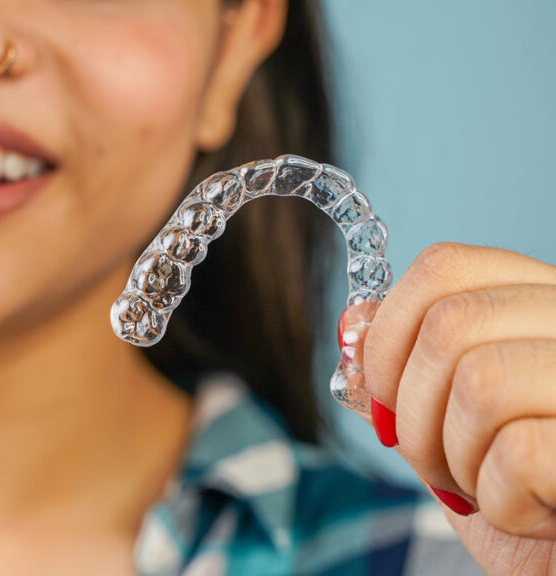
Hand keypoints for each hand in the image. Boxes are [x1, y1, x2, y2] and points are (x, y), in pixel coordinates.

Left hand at [359, 242, 555, 574]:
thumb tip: (352, 320)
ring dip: (456, 460)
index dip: (388, 332)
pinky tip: (533, 515)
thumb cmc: (522, 498)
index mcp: (541, 307)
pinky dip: (501, 503)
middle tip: (441, 466)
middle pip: (448, 325)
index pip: (444, 266)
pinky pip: (518, 453)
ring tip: (488, 488)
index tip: (384, 396)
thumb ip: (405, 375)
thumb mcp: (448, 428)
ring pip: (480, 382)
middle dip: (413, 415)